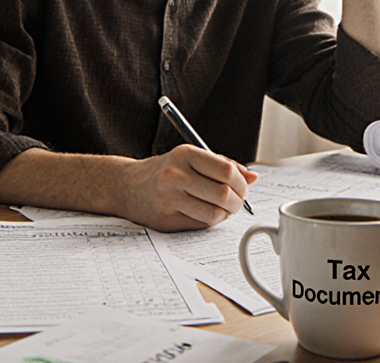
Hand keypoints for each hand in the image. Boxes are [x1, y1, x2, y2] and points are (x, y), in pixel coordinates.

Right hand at [117, 144, 258, 231]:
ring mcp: (169, 199)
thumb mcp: (191, 158)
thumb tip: (253, 177)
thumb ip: (223, 165)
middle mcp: (175, 175)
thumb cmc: (165, 171)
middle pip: (223, 194)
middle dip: (237, 201)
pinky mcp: (166, 220)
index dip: (241, 182)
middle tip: (236, 201)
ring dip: (225, 214)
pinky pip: (201, 225)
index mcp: (184, 154)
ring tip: (222, 208)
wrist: (126, 186)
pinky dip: (210, 221)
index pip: (226, 170)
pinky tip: (204, 212)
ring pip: (215, 213)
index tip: (243, 186)